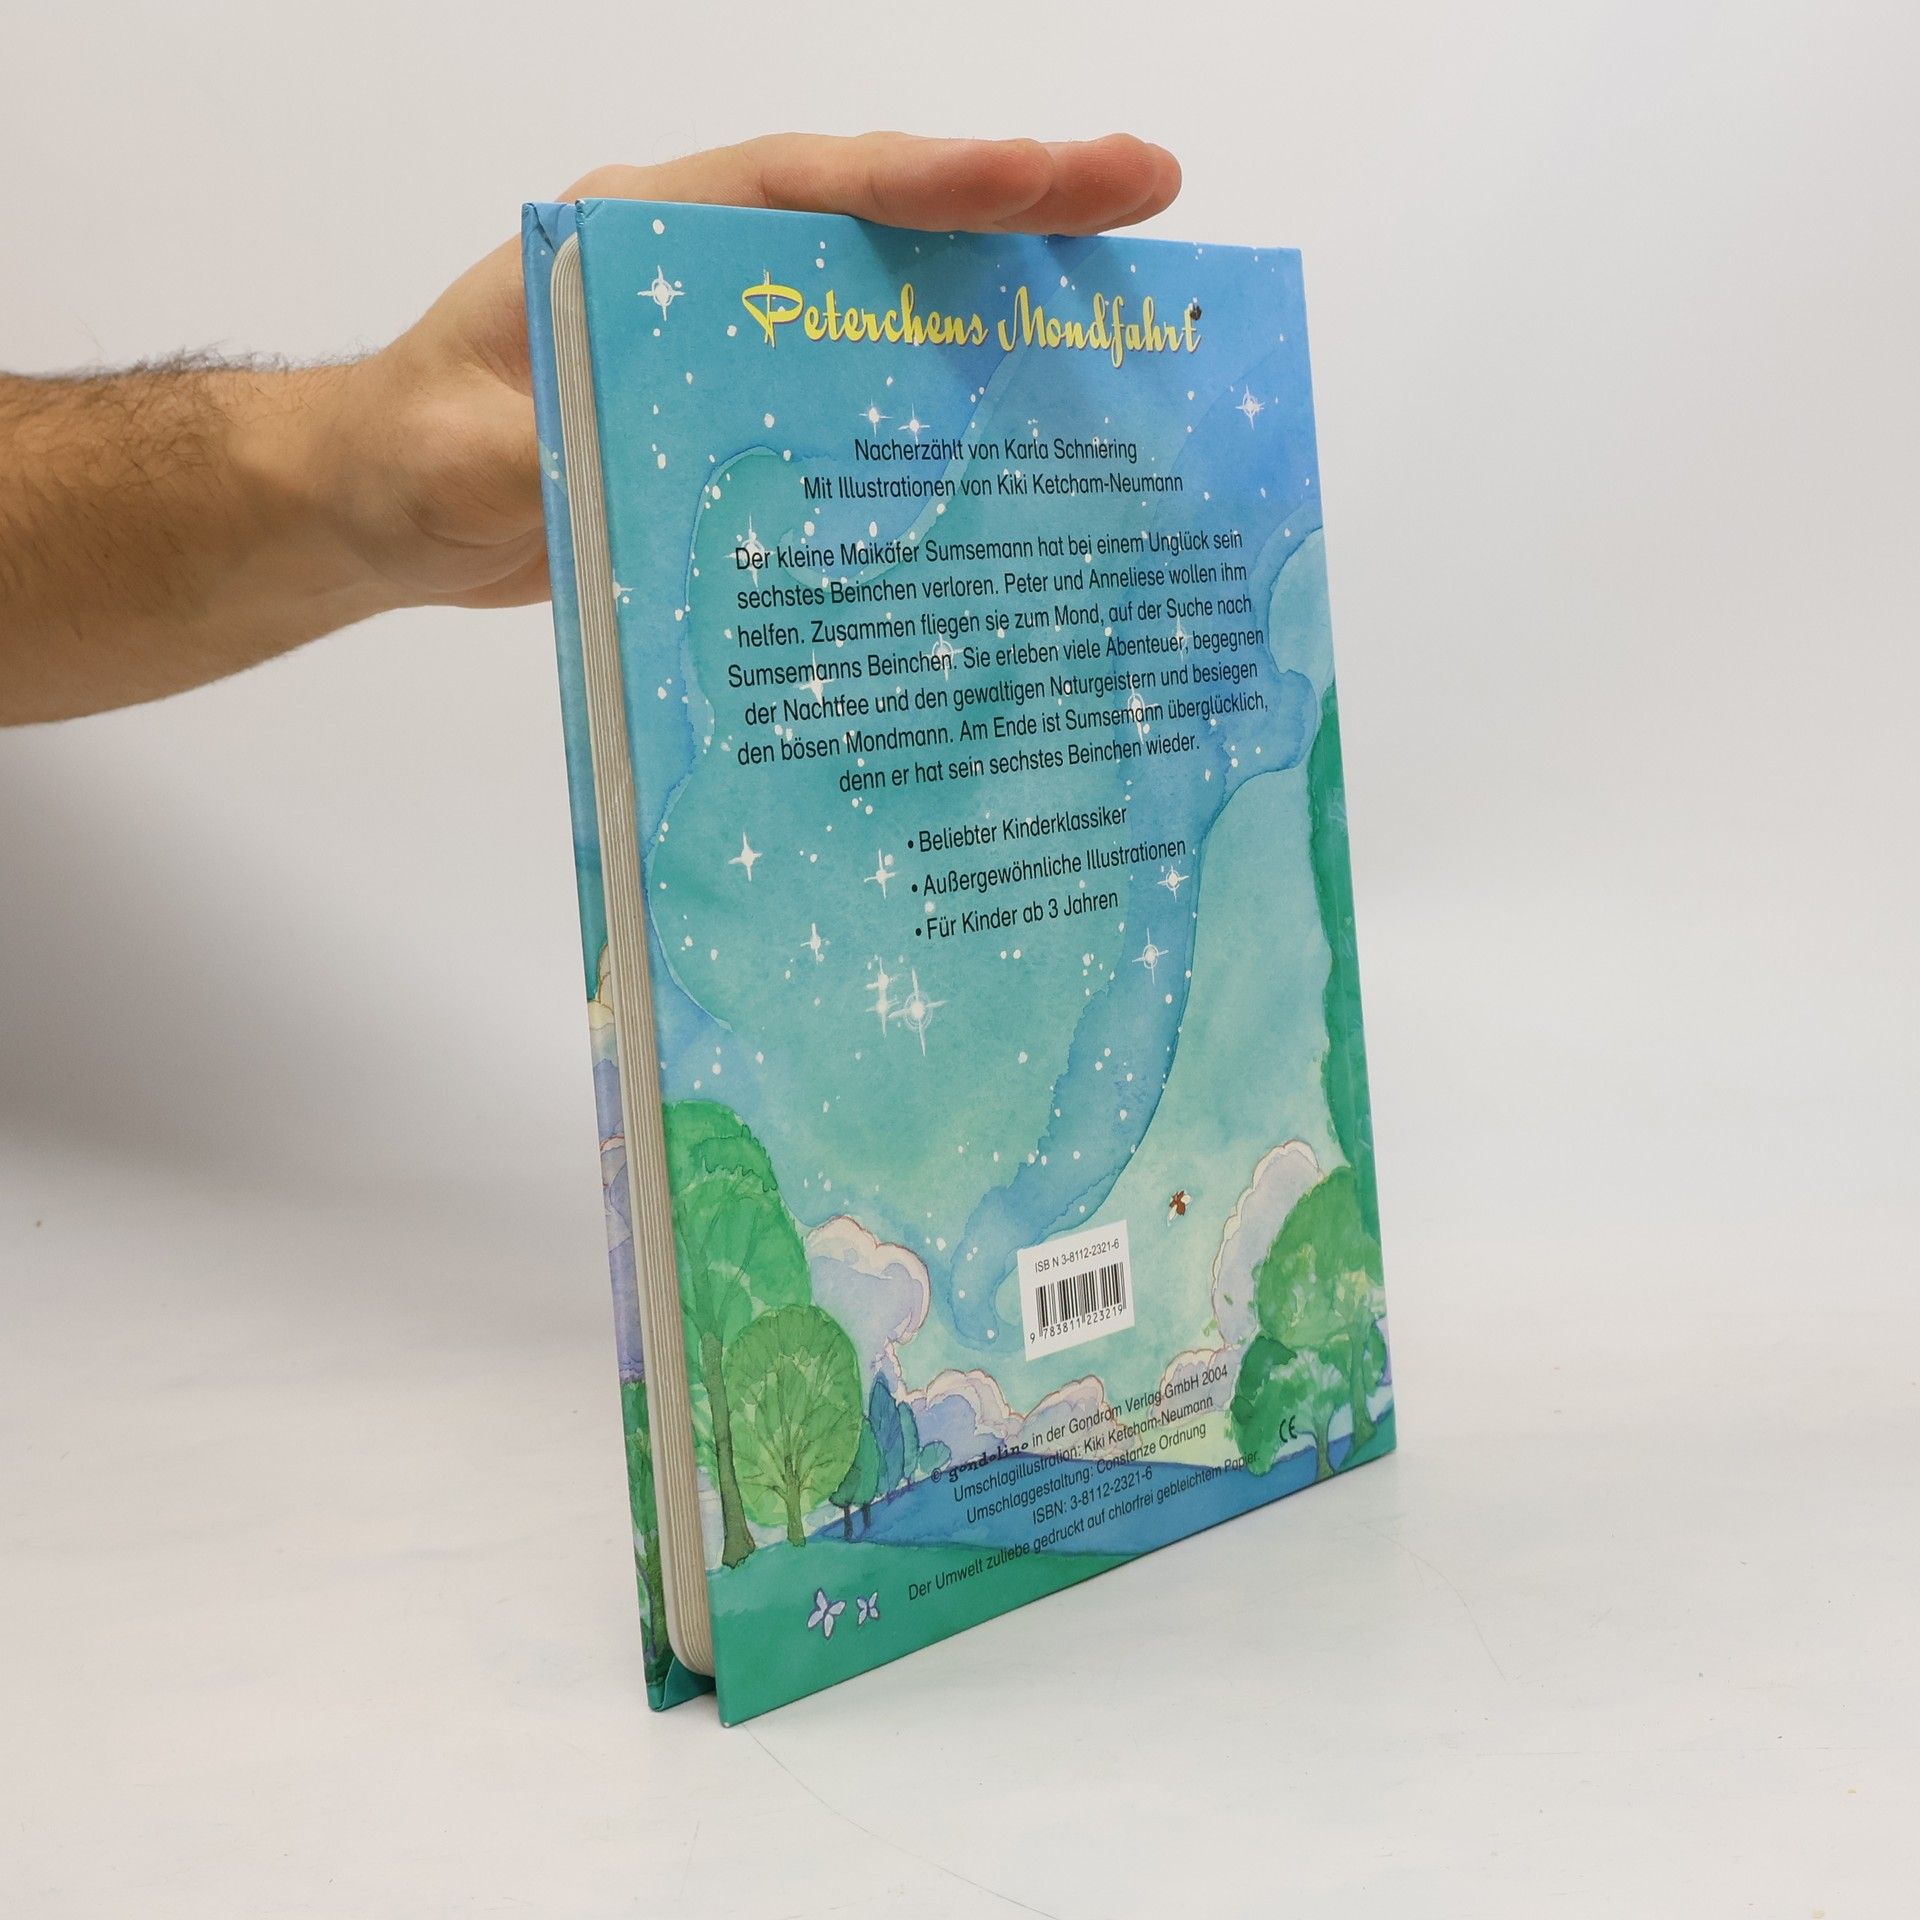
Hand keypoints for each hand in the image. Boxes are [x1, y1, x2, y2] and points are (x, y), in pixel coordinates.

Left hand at [319, 133, 1181, 611]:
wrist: (386, 511)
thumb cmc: (407, 457)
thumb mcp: (458, 453)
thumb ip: (543, 447)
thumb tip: (631, 459)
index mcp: (640, 235)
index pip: (804, 187)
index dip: (930, 180)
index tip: (1043, 173)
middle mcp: (705, 270)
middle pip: (879, 220)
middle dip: (1016, 205)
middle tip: (1151, 193)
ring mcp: (735, 341)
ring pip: (891, 296)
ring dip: (1008, 293)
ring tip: (1132, 298)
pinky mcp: (747, 415)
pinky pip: (865, 389)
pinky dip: (949, 394)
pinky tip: (1031, 425)